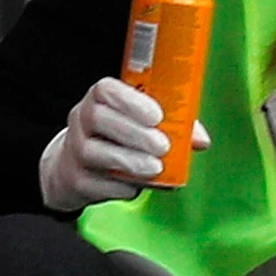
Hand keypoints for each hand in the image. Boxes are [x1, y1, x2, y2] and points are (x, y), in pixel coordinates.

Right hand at [40, 76, 181, 211]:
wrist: (77, 167)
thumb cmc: (118, 138)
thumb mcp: (143, 125)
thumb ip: (174, 126)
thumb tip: (200, 139)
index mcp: (100, 99)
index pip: (106, 89)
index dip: (130, 101)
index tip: (157, 116)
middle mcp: (82, 120)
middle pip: (98, 118)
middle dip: (134, 132)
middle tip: (163, 145)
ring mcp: (74, 150)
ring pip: (94, 151)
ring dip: (129, 160)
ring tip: (155, 168)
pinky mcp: (76, 180)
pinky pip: (95, 183)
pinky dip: (119, 185)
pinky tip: (136, 185)